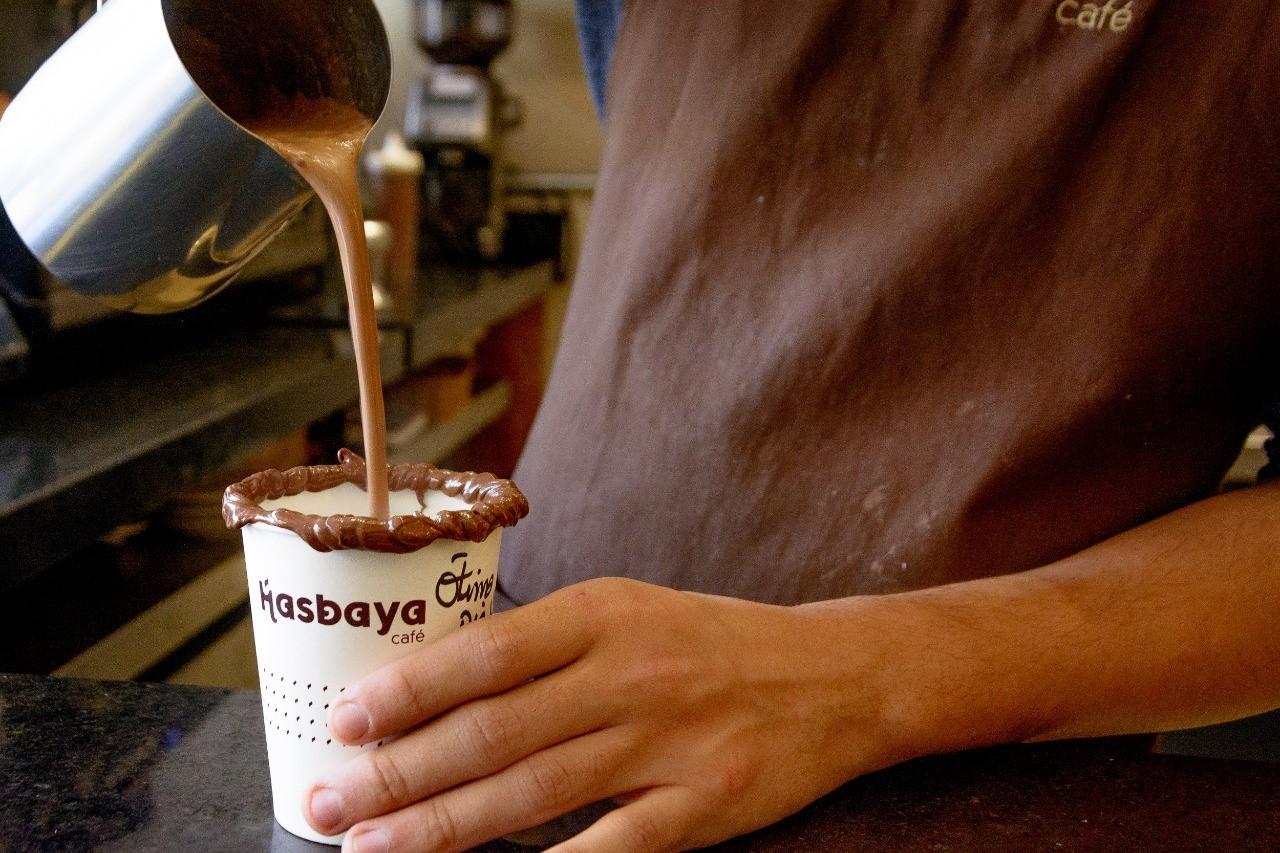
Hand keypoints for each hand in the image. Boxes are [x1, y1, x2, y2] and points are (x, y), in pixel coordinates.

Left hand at [302, 578, 906, 851]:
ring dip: (443, 829)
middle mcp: (630, 673)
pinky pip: (613, 845)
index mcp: (603, 613)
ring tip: (371, 849)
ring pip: (534, 792)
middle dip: (400, 773)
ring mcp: (668, 742)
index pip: (487, 652)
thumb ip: (544, 646)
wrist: (829, 675)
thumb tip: (434, 689)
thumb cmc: (707, 642)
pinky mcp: (702, 804)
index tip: (344, 720)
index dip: (409, 690)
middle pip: (495, 731)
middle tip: (327, 802)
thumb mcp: (628, 612)